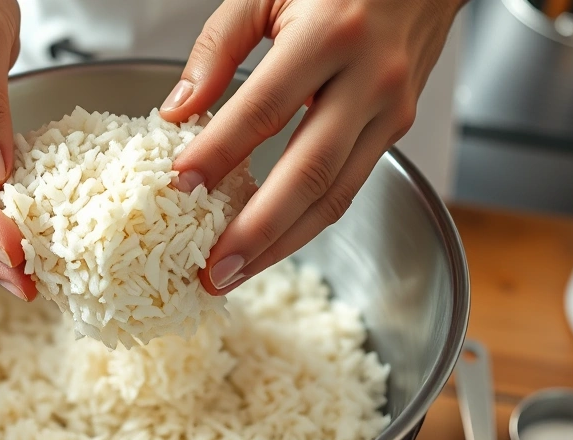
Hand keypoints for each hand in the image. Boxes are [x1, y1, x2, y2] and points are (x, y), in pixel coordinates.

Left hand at [158, 0, 462, 294]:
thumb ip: (218, 47)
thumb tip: (177, 110)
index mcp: (331, 33)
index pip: (264, 107)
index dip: (220, 150)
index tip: (181, 185)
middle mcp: (369, 78)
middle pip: (309, 172)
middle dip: (256, 231)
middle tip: (213, 269)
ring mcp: (390, 110)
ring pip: (335, 195)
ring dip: (282, 244)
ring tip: (234, 273)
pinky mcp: (396, 129)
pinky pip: (348, 187)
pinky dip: (307, 222)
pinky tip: (271, 243)